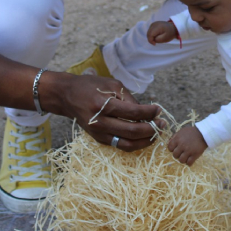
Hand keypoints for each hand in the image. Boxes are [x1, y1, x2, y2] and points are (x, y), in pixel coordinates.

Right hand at [42, 72, 165, 151]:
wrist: (67, 96)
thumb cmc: (91, 86)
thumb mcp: (112, 85)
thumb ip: (129, 99)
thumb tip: (147, 112)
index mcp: (104, 105)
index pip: (133, 113)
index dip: (150, 112)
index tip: (159, 109)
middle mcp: (101, 122)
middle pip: (133, 131)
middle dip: (152, 129)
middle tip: (162, 123)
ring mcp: (99, 133)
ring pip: (128, 144)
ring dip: (146, 140)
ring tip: (156, 132)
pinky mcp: (99, 139)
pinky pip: (121, 145)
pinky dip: (135, 143)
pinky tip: (144, 136)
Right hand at [147, 21, 176, 44]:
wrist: (173, 28)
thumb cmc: (170, 33)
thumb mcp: (165, 38)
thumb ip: (157, 40)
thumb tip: (152, 39)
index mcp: (157, 27)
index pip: (150, 34)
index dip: (151, 40)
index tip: (155, 44)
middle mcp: (154, 24)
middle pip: (148, 33)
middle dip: (151, 39)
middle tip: (156, 42)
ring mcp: (153, 23)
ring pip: (148, 32)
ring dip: (152, 37)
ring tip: (158, 38)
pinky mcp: (153, 24)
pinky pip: (150, 31)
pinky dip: (152, 34)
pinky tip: (157, 35)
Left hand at [168, 126, 206, 165]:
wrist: (203, 133)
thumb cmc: (191, 132)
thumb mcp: (181, 132)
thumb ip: (174, 137)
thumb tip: (169, 143)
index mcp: (177, 139)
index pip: (170, 148)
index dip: (172, 149)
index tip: (176, 149)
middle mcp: (182, 145)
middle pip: (175, 155)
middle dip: (177, 154)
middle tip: (181, 153)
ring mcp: (188, 151)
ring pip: (181, 160)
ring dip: (183, 159)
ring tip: (186, 157)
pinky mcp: (195, 155)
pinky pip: (189, 163)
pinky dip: (189, 163)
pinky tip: (190, 159)